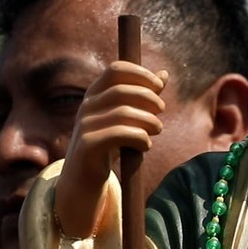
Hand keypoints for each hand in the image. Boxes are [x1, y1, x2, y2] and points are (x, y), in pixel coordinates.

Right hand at [55, 62, 168, 237]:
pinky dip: (140, 138)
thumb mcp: (125, 117)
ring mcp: (84, 125)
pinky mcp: (88, 145)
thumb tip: (164, 74)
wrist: (83, 178)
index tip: (159, 87)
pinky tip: (146, 145)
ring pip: (124, 113)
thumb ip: (143, 96)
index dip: (141, 74)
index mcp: (95, 94)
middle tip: (161, 113)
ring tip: (157, 130)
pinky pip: (119, 134)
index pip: (116, 69)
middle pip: (123, 90)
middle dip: (149, 99)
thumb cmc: (108, 144)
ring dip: (149, 120)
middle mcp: (86, 105)